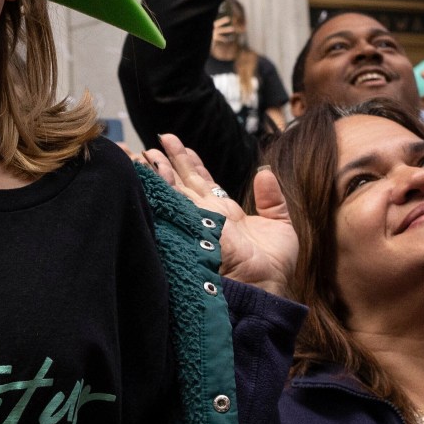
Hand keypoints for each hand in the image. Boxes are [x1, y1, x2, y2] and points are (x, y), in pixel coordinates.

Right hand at [139, 135, 299, 298]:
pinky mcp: (196, 222)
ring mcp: (200, 218)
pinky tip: (151, 169)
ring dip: (159, 168)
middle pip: (185, 180)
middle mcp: (209, 213)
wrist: (266, 284)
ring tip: (144, 150)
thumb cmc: (274, 264)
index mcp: (226, 212)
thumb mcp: (279, 223)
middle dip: (170, 159)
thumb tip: (264, 172)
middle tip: (159, 139)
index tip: (179, 145)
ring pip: (175, 187)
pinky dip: (162, 183)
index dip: (191, 162)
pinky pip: (176, 198)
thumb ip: (271, 198)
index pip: (204, 181)